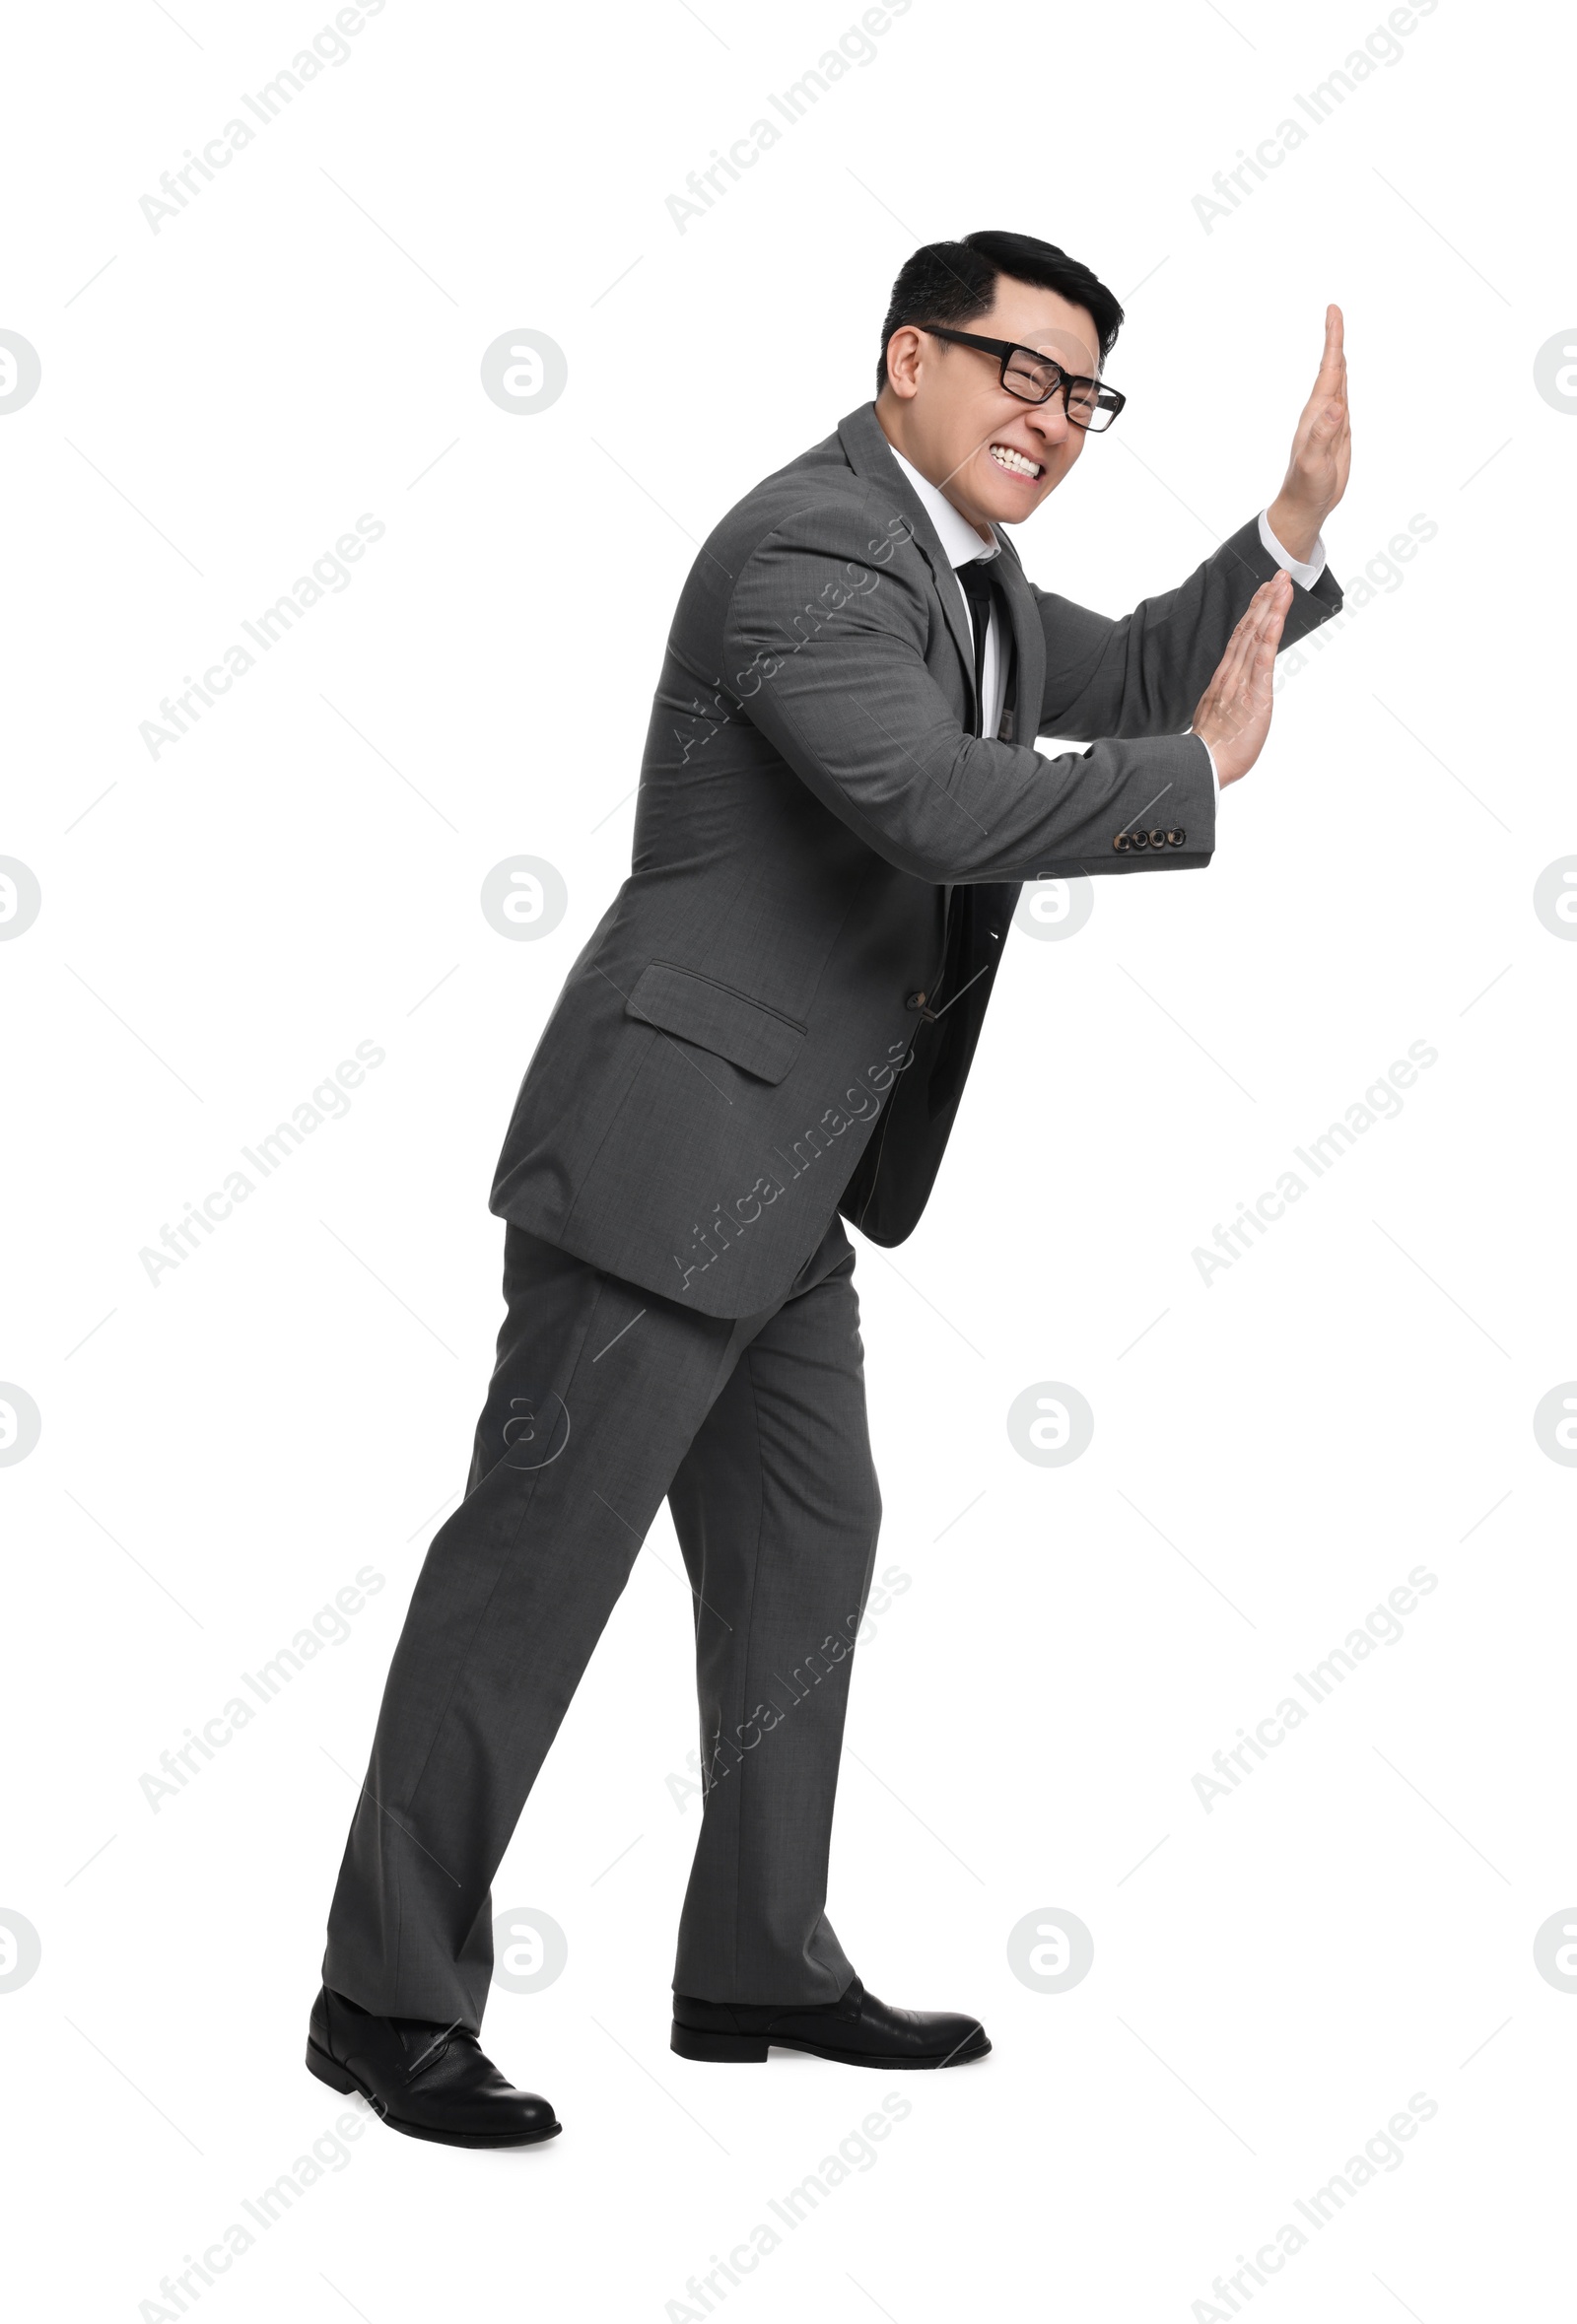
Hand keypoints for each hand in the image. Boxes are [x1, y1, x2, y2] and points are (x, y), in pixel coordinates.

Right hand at [1189, 571, 1290, 785]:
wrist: (1205, 768)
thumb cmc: (1212, 754)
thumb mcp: (1218, 722)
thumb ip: (1224, 707)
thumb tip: (1230, 703)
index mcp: (1224, 681)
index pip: (1241, 640)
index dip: (1253, 614)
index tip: (1264, 593)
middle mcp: (1231, 675)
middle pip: (1249, 629)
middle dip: (1265, 600)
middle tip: (1279, 575)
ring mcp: (1241, 681)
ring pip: (1257, 636)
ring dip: (1271, 607)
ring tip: (1283, 583)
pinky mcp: (1254, 693)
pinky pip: (1263, 657)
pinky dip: (1270, 633)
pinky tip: (1276, 614)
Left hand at [1266, 304, 1350, 564]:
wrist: (1305, 504)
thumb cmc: (1307, 486)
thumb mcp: (1314, 462)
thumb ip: (1323, 434)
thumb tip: (1336, 405)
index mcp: (1317, 412)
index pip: (1328, 369)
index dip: (1333, 340)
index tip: (1333, 312)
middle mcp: (1322, 410)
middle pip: (1332, 367)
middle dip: (1335, 339)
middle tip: (1335, 311)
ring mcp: (1330, 419)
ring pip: (1337, 380)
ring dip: (1339, 356)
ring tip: (1338, 333)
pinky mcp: (1337, 430)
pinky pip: (1343, 397)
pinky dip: (1344, 380)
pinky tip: (1343, 374)